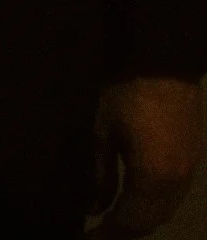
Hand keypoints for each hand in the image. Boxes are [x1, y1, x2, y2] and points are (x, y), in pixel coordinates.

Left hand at [89, 77, 202, 235]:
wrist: (164, 60)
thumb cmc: (127, 91)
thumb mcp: (104, 131)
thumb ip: (102, 174)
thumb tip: (96, 207)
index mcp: (152, 177)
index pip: (129, 221)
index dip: (108, 233)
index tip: (88, 236)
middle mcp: (176, 182)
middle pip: (151, 221)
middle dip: (125, 231)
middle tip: (100, 231)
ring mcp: (189, 171)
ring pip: (166, 211)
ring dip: (142, 220)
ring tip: (115, 219)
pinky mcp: (193, 158)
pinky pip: (175, 195)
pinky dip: (156, 204)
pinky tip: (138, 199)